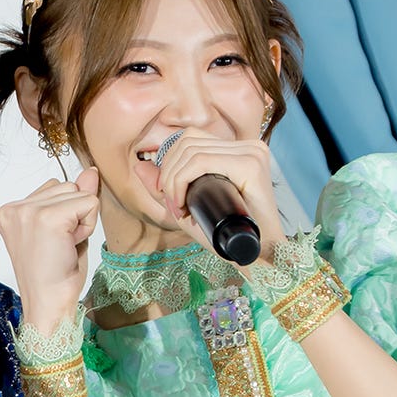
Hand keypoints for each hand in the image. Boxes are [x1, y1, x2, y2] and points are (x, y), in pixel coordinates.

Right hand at [0, 168, 99, 330]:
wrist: (48, 305)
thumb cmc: (54, 276)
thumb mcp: (64, 230)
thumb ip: (74, 198)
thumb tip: (91, 172)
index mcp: (11, 211)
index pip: (54, 188)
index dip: (64, 214)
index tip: (52, 243)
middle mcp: (15, 208)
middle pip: (66, 185)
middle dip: (74, 214)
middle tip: (61, 246)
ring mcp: (29, 212)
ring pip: (78, 192)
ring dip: (81, 220)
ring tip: (64, 246)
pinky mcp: (47, 218)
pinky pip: (88, 203)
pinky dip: (88, 225)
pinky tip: (71, 246)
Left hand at [139, 130, 288, 270]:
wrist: (257, 258)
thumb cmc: (226, 236)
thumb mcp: (189, 207)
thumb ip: (165, 187)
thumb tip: (140, 165)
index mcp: (239, 150)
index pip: (190, 138)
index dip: (169, 163)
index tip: (169, 196)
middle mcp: (249, 146)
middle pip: (188, 141)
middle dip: (168, 174)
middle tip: (173, 206)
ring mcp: (252, 153)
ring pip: (191, 151)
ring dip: (173, 180)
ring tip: (179, 208)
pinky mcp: (251, 164)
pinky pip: (202, 161)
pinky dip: (182, 181)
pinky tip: (183, 204)